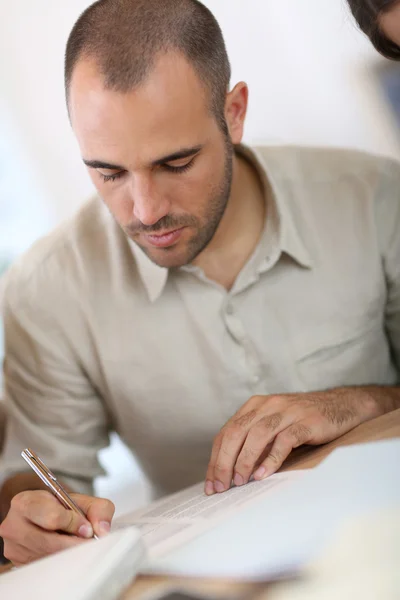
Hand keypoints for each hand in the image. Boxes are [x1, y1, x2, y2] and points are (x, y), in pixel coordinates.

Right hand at [0, 490, 114, 565]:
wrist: (45, 516)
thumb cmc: (61, 507)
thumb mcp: (82, 500)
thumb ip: (98, 509)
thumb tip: (102, 530)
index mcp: (25, 503)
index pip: (52, 517)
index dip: (74, 523)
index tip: (87, 528)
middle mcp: (14, 525)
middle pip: (51, 542)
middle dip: (75, 543)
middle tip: (88, 541)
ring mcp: (15, 547)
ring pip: (50, 557)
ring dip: (69, 553)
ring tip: (76, 542)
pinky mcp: (20, 563)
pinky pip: (47, 567)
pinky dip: (62, 561)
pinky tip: (66, 551)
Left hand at [205, 387, 377, 494]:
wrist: (339, 405)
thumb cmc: (302, 421)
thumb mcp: (273, 426)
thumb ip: (254, 442)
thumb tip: (231, 472)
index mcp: (254, 406)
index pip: (227, 432)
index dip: (215, 458)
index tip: (211, 483)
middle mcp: (267, 406)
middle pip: (237, 433)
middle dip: (224, 461)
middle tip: (220, 486)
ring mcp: (286, 412)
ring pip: (257, 436)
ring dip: (244, 460)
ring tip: (238, 482)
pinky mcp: (305, 422)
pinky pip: (283, 441)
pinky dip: (270, 459)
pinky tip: (262, 475)